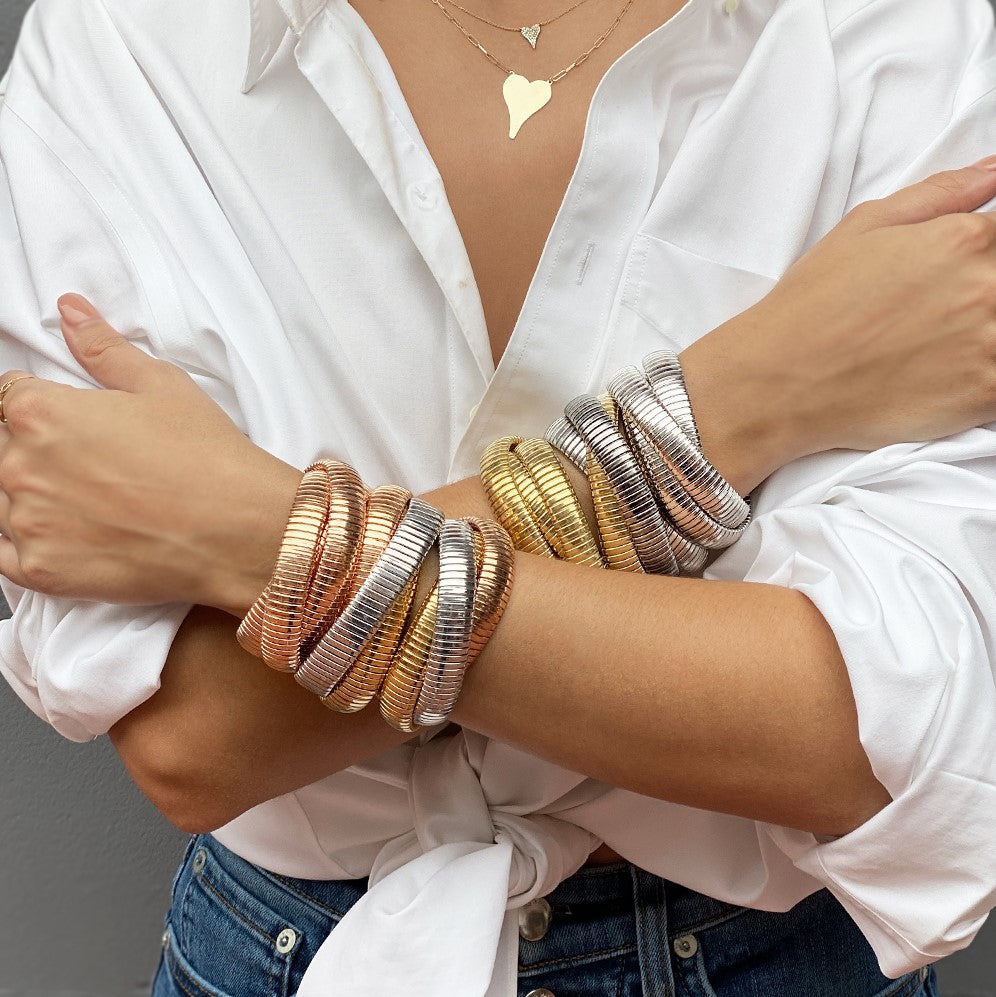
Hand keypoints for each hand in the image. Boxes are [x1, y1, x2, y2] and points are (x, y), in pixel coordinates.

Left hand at [0, 294, 300, 613]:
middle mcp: (19, 466)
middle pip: (1, 452)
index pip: (6, 398)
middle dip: (40, 454)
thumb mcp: (162, 386)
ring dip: (33, 499)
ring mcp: (26, 523)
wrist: (238, 530)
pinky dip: (26, 544)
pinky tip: (71, 535)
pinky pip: (2, 554)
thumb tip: (71, 313)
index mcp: (39, 412)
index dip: (42, 408)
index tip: (74, 425)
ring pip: (1, 502)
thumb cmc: (207, 458)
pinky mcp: (39, 570)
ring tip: (94, 503)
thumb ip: (103, 349)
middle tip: (98, 467)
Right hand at [681, 159, 995, 492]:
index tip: (962, 276)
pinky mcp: (984, 395)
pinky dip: (984, 377)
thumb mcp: (862, 229)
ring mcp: (990, 345)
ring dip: (985, 336)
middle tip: (939, 315)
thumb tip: (991, 174)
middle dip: (983, 296)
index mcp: (965, 239)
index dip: (988, 255)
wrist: (777, 381)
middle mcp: (987, 288)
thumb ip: (940, 195)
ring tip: (939, 345)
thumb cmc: (811, 307)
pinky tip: (948, 376)